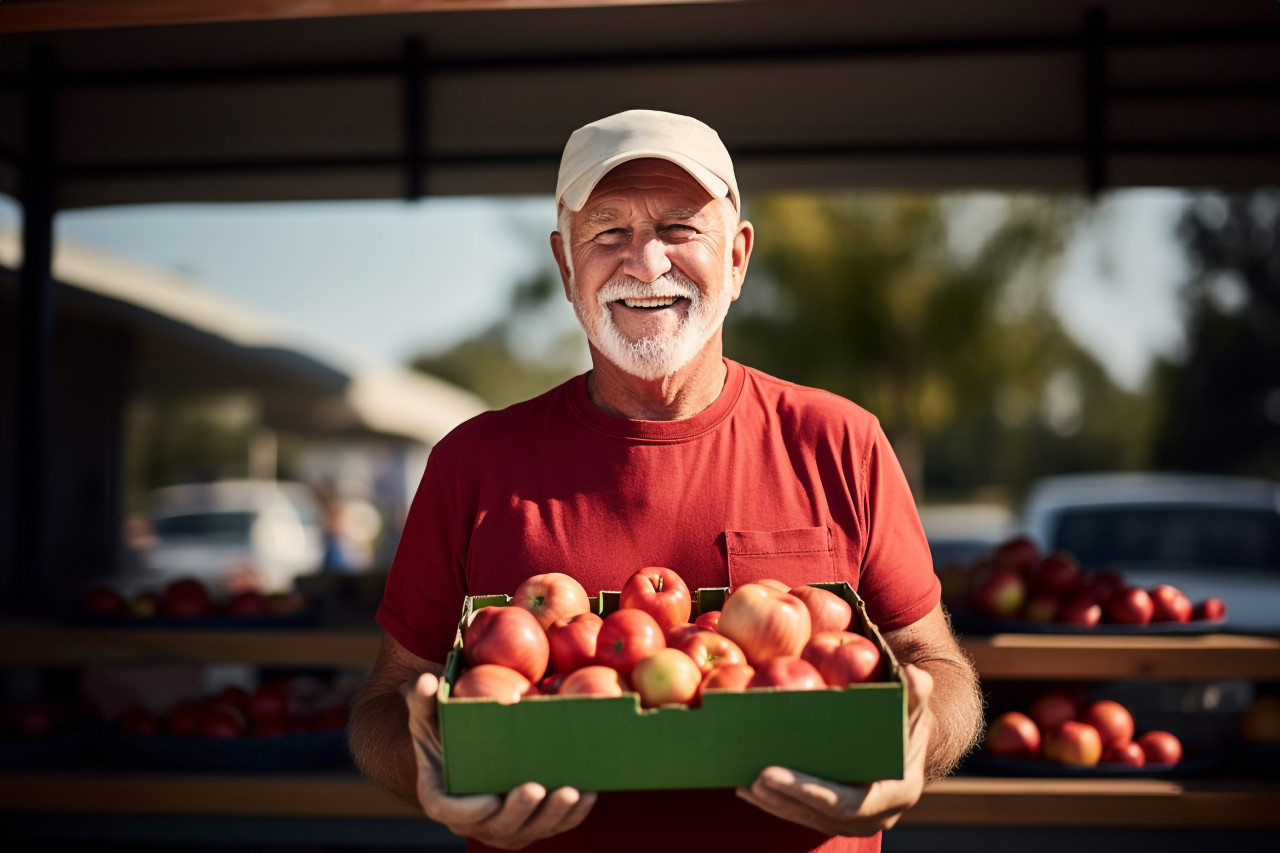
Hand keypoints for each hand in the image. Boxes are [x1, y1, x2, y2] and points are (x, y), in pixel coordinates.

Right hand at [404, 672, 596, 849]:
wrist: (468, 752)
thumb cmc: (445, 731)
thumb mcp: (429, 715)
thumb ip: (424, 701)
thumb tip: (425, 682)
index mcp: (442, 796)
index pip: (450, 811)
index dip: (469, 811)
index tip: (489, 800)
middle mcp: (474, 819)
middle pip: (498, 825)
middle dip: (520, 811)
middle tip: (537, 788)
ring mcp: (505, 826)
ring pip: (530, 829)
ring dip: (553, 815)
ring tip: (572, 792)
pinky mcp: (532, 824)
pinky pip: (554, 826)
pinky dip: (572, 815)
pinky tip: (588, 793)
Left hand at [734, 664, 933, 836]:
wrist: (905, 741)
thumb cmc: (906, 718)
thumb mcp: (913, 705)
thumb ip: (914, 694)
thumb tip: (914, 676)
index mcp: (897, 792)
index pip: (849, 802)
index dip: (810, 792)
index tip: (773, 773)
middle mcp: (876, 815)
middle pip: (822, 815)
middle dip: (784, 799)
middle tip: (752, 778)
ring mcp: (855, 820)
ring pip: (808, 818)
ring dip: (774, 803)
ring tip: (744, 782)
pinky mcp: (835, 816)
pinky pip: (802, 813)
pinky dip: (775, 802)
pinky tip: (746, 787)